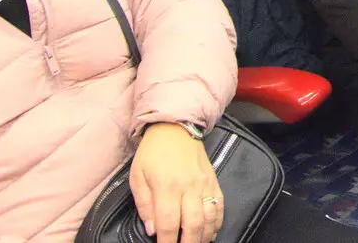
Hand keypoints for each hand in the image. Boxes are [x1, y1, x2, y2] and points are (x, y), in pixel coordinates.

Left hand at [130, 124, 221, 242]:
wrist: (176, 127)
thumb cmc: (152, 153)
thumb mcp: (137, 177)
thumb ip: (144, 205)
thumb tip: (152, 229)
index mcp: (167, 187)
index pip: (168, 224)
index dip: (166, 242)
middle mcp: (189, 187)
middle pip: (193, 224)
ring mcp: (204, 184)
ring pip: (209, 217)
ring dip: (204, 236)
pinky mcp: (213, 180)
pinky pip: (219, 205)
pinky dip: (217, 222)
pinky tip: (211, 232)